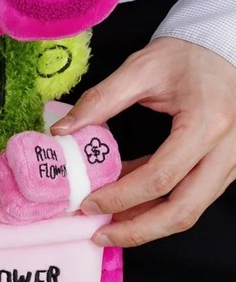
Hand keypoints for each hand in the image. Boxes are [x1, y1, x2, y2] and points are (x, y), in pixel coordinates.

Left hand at [50, 37, 235, 246]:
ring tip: (109, 223)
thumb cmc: (188, 54)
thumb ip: (101, 100)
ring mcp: (232, 161)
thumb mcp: (141, 68)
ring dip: (149, 222)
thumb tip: (62, 130)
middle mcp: (227, 150)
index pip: (161, 176)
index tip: (88, 203)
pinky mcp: (226, 166)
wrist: (226, 47)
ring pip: (191, 210)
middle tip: (100, 234)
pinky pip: (194, 196)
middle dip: (138, 230)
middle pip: (184, 210)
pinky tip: (128, 201)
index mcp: (207, 122)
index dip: (121, 196)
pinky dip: (161, 204)